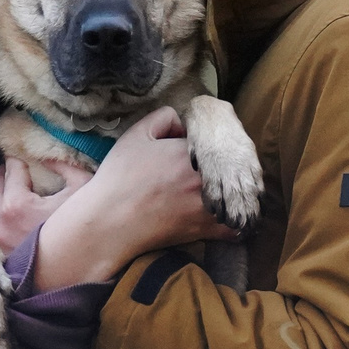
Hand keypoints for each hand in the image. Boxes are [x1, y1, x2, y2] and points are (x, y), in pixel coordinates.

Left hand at [0, 158, 90, 255]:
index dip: (18, 157)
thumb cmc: (80, 227)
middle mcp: (1, 221)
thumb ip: (64, 166)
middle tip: (18, 165)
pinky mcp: (0, 250)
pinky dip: (4, 212)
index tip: (23, 152)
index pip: (11, 168)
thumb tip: (46, 156)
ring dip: (3, 191)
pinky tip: (18, 209)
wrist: (75, 267)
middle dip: (7, 172)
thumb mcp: (81, 188)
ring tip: (17, 184)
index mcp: (16, 204)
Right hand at [31, 107, 234, 291]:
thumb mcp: (136, 134)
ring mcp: (209, 206)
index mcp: (191, 153)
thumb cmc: (120, 178)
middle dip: (221, 169)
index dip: (200, 146)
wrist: (110, 222)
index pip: (209, 142)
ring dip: (234, 196)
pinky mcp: (206, 230)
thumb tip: (183, 125)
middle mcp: (205, 178)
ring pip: (237, 198)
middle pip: (228, 168)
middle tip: (207, 174)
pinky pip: (234, 228)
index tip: (190, 153)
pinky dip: (236, 224)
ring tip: (228, 196)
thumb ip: (164, 118)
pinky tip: (230, 219)